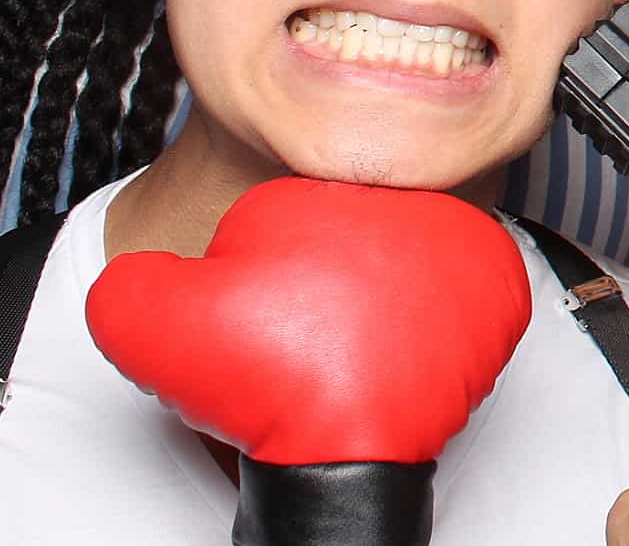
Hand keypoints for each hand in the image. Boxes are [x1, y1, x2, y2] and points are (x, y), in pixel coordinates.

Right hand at [86, 180, 530, 464]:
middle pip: (342, 241)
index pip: (276, 225)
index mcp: (315, 187)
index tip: (261, 323)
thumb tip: (137, 279)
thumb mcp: (151, 326)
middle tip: (307, 343)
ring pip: (398, 265)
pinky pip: (464, 288)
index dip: (255, 283)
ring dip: (378, 304)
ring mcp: (457, 237)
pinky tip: (407, 346)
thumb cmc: (267, 380)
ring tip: (352, 353)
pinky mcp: (500, 282)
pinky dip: (439, 316)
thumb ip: (128, 285)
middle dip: (319, 289)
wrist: (348, 441)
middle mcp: (395, 198)